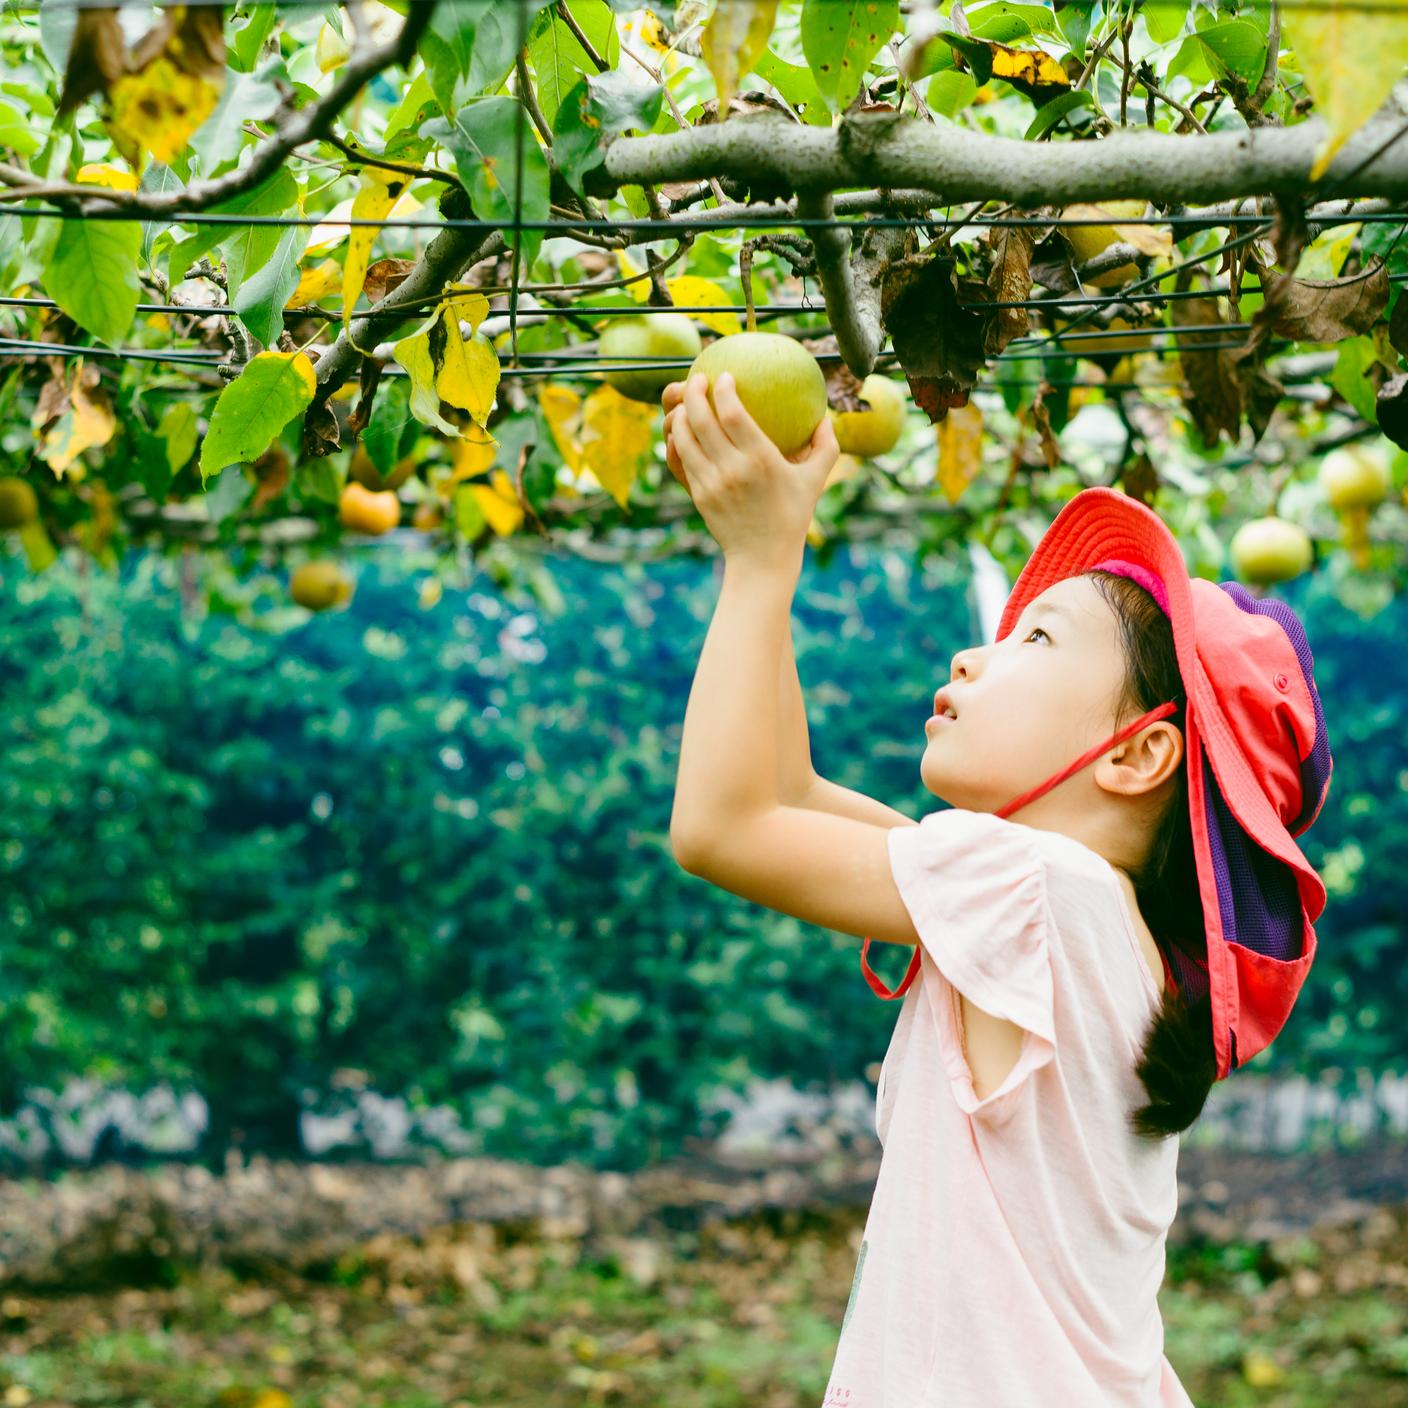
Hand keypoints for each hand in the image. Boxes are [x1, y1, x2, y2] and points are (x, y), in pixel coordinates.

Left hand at [660, 371, 838, 568]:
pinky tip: (682, 429)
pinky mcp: (698, 495)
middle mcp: (732, 470)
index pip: (732, 414)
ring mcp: (711, 483)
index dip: (723, 389)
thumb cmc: (792, 516)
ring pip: (684, 438)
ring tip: (685, 402)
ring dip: (680, 414)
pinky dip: (678, 439)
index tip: (724, 375)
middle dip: (693, 391)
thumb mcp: (814, 481)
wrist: (762, 558)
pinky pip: (681, 459)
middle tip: (697, 378)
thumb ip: (825, 446)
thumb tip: (825, 416)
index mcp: (761, 461)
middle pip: (701, 419)